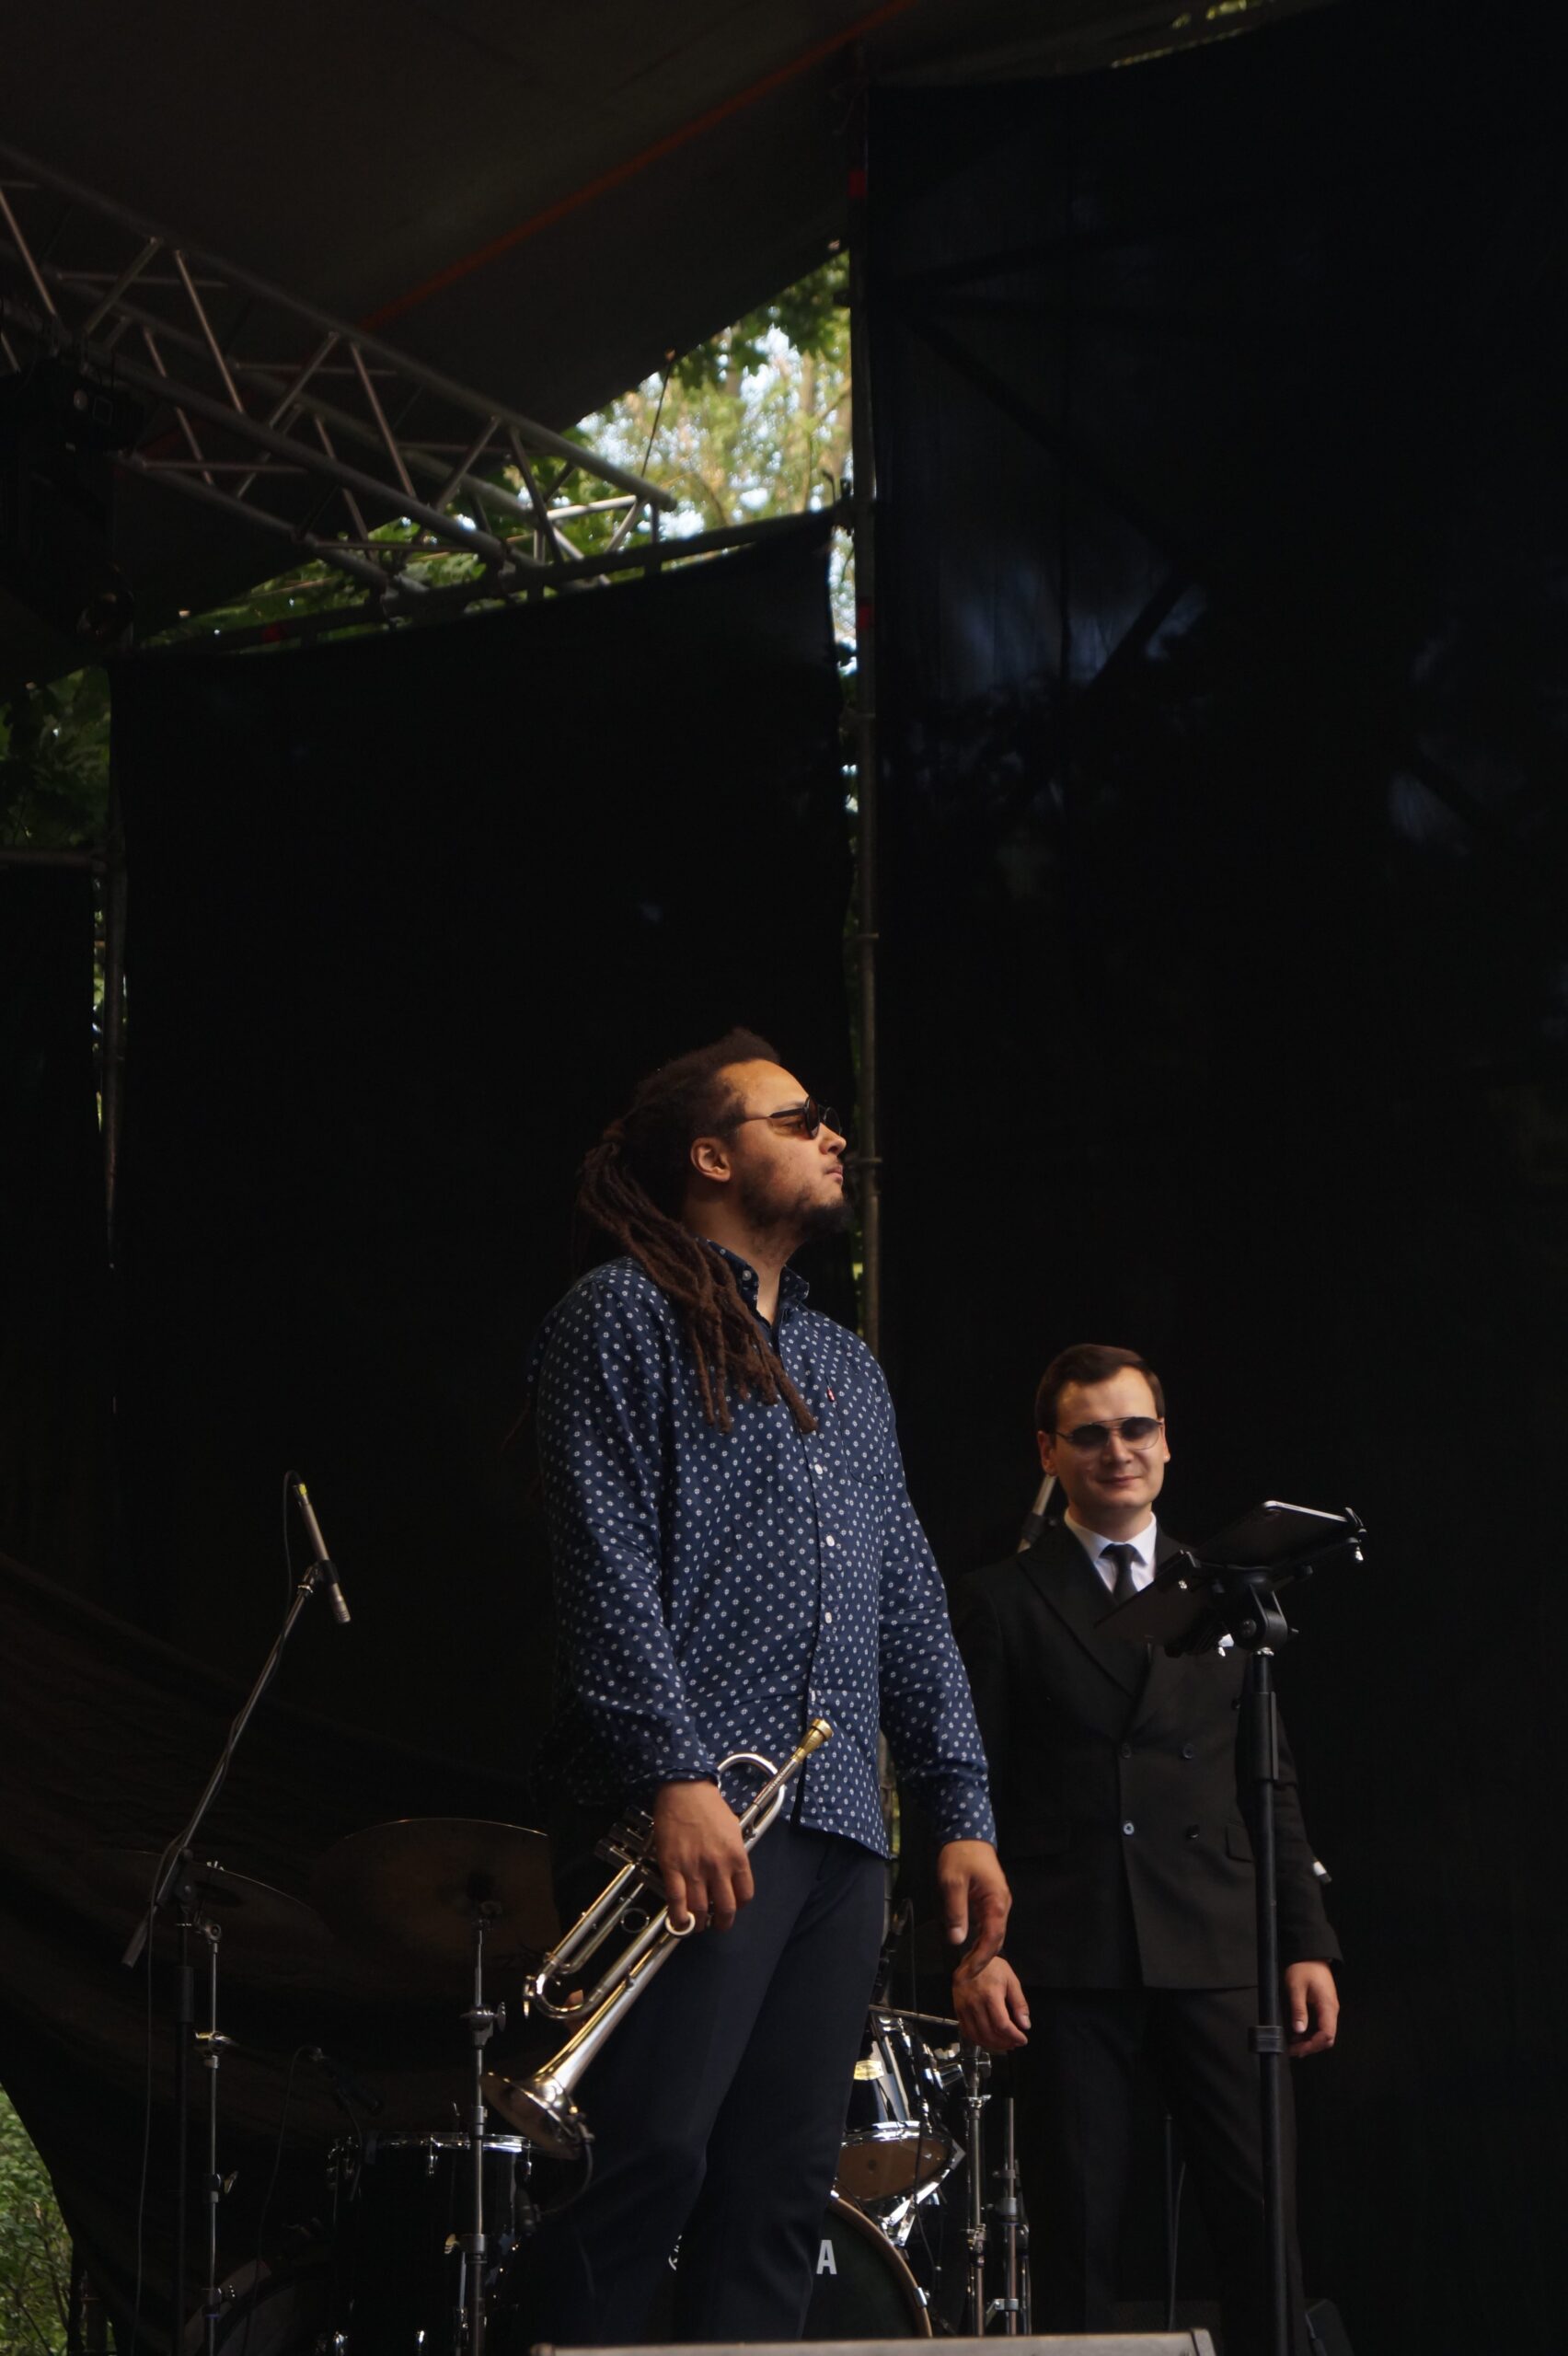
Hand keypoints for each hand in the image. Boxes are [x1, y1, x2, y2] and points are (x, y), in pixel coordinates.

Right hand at [652, 1779, 753, 1931]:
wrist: (684, 1791)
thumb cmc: (709, 1806)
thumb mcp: (734, 1829)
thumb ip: (734, 1854)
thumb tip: (731, 1873)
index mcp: (737, 1857)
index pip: (745, 1895)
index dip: (738, 1906)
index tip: (732, 1907)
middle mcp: (718, 1867)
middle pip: (725, 1908)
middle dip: (722, 1923)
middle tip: (717, 1924)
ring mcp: (694, 1869)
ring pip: (700, 1910)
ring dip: (699, 1923)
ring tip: (696, 1923)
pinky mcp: (672, 1868)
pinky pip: (676, 1900)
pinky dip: (678, 1917)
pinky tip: (679, 1923)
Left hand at [935, 1839, 1010, 1973]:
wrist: (966, 1833)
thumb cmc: (960, 1856)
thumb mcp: (953, 1883)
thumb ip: (956, 1912)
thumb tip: (957, 1941)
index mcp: (997, 1902)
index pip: (993, 1939)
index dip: (981, 1959)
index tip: (967, 1973)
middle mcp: (1002, 1905)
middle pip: (995, 1940)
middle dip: (981, 1959)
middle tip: (963, 1976)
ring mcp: (998, 1903)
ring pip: (992, 1934)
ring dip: (980, 1951)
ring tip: (964, 1967)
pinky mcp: (990, 1901)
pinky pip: (988, 1925)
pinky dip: (979, 1939)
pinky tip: (967, 1948)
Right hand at [954, 1954, 1030, 2051]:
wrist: (972, 1958)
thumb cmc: (994, 1969)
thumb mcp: (1012, 1981)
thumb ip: (1019, 2004)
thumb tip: (1025, 2026)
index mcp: (990, 1995)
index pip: (1002, 2024)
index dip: (1013, 2036)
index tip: (1023, 2040)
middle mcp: (974, 2003)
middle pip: (989, 2033)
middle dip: (1005, 2043)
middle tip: (1015, 2043)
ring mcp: (963, 2007)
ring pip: (977, 2035)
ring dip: (992, 2045)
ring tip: (1004, 2044)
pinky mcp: (957, 2009)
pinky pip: (967, 2031)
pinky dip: (978, 2040)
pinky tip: (988, 2040)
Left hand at [1284, 1959, 1338, 2056]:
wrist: (1311, 1953)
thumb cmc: (1303, 1968)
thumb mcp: (1296, 1988)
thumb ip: (1298, 2010)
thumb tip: (1299, 2031)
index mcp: (1328, 2007)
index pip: (1326, 2035)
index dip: (1312, 2045)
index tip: (1297, 2049)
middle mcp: (1332, 2010)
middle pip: (1327, 2037)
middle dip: (1311, 2046)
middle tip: (1293, 2050)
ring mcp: (1329, 2008)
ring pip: (1324, 2032)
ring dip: (1310, 2040)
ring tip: (1293, 2044)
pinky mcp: (1324, 2006)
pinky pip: (1321, 2024)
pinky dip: (1311, 2032)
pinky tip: (1298, 2033)